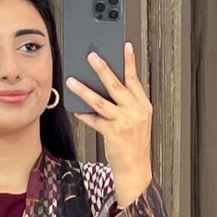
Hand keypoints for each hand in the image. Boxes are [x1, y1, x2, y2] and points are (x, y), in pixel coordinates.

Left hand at [66, 42, 152, 201]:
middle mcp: (136, 112)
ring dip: (84, 89)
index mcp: (143, 107)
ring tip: (72, 80)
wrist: (136, 171)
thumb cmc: (134, 146)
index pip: (134, 80)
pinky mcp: (113, 133)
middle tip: (91, 55)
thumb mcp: (137, 122)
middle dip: (102, 68)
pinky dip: (84, 114)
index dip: (129, 62)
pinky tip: (76, 109)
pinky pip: (94, 120)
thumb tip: (107, 87)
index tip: (125, 46)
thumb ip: (127, 105)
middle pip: (116, 85)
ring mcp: (125, 122)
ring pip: (101, 101)